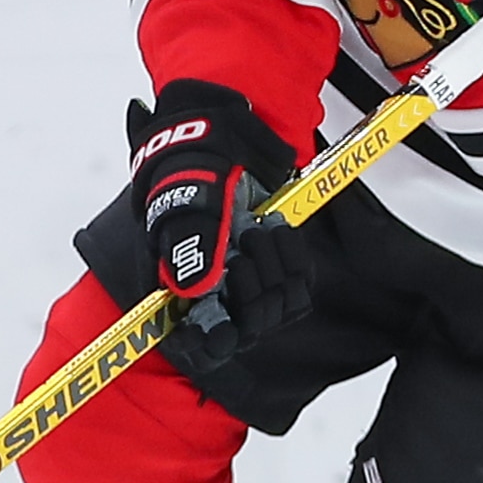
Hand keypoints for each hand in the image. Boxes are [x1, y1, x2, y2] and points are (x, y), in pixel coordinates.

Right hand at [98, 78, 315, 348]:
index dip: (217, 339)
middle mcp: (217, 293)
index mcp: (183, 289)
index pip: (205, 343)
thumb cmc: (191, 172)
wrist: (223, 139)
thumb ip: (189, 250)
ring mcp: (249, 280)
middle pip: (252, 326)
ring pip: (278, 308)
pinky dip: (293, 257)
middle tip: (240, 243)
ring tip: (257, 231)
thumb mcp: (183, 206)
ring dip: (274, 266)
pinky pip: (300, 285)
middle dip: (252, 284)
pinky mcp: (278, 265)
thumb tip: (195, 293)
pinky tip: (277, 230)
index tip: (225, 324)